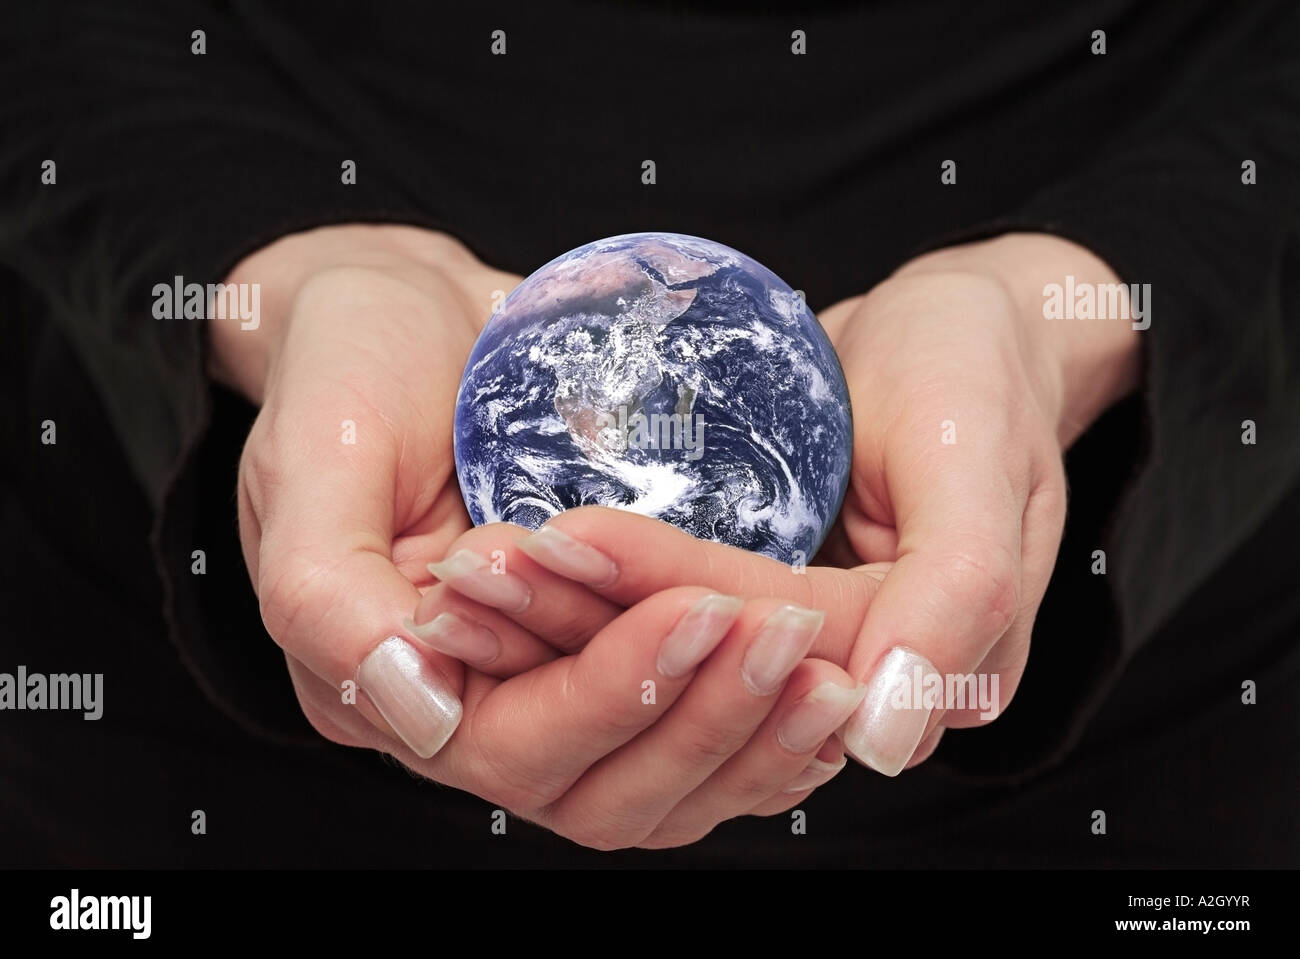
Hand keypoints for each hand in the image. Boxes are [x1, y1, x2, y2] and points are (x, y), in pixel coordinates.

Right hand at [214, 225, 856, 849]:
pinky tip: (826, 689)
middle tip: (793, 640)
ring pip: (662, 778)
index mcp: (391, 686)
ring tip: (832, 673)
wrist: (411, 316)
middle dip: (706, 719)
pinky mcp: (603, 653)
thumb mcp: (313, 458)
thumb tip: (413, 708)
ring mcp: (547, 687)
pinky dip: (759, 726)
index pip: (515, 746)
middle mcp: (475, 710)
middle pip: (606, 788)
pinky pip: (689, 726)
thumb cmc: (347, 369)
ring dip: (752, 737)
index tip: (703, 610)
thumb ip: (325, 595)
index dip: (615, 693)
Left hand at [419, 232, 1140, 776]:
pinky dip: (588, 592)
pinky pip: (661, 617)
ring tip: (473, 565)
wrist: (959, 330)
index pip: (765, 649)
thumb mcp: (980, 462)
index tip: (560, 543)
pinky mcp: (754, 605)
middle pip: (702, 674)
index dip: (659, 600)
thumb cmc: (978, 372)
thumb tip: (890, 740)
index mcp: (916, 668)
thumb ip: (960, 596)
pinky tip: (515, 559)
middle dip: (585, 625)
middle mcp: (847, 675)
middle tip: (480, 565)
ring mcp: (794, 644)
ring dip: (563, 619)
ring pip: (667, 660)